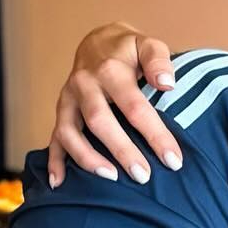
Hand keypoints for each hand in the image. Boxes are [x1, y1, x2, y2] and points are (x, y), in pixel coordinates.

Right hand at [47, 23, 181, 188]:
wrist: (97, 43)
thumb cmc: (129, 50)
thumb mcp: (148, 44)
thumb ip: (159, 60)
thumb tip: (167, 83)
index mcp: (110, 70)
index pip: (135, 107)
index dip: (155, 135)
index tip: (174, 160)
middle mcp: (84, 85)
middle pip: (100, 122)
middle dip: (122, 151)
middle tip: (144, 176)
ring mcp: (68, 100)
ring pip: (70, 132)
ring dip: (87, 157)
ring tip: (111, 178)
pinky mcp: (61, 111)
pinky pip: (54, 137)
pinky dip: (54, 161)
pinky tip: (60, 184)